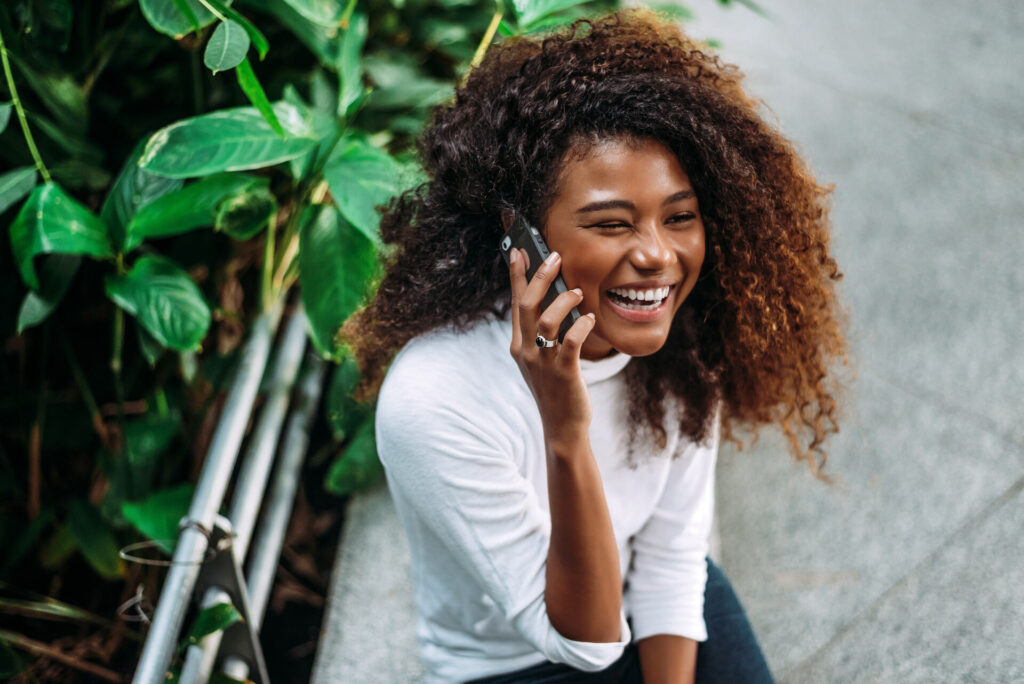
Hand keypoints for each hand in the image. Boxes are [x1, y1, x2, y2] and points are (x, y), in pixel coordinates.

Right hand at [508, 248, 597, 448]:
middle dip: (540, 277)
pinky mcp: (563, 373)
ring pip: (546, 320)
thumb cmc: (556, 388)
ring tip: (579, 293)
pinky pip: (570, 342)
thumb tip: (558, 297)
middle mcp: (526, 351)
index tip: (518, 250)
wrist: (562, 426)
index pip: (516, 303)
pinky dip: (581, 326)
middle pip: (527, 304)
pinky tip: (590, 319)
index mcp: (518, 345)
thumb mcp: (542, 358)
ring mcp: (542, 362)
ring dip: (564, 301)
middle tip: (554, 257)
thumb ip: (542, 333)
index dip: (516, 276)